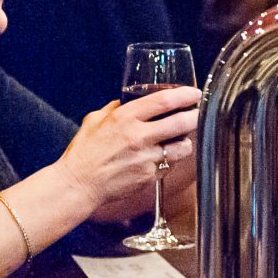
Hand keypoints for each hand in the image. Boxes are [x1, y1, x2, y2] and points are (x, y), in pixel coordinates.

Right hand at [58, 85, 200, 217]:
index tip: (194, 93)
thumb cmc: (84, 152)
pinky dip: (169, 161)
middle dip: (195, 116)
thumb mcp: (94, 120)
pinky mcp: (148, 177)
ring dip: (186, 142)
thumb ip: (115, 109)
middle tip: (198, 114)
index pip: (163, 101)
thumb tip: (129, 101)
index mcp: (124, 118)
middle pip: (181, 123)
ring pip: (182, 147)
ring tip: (182, 139)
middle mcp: (138, 137)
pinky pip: (169, 166)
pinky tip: (161, 158)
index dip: (184, 95)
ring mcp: (146, 158)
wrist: (79, 184)